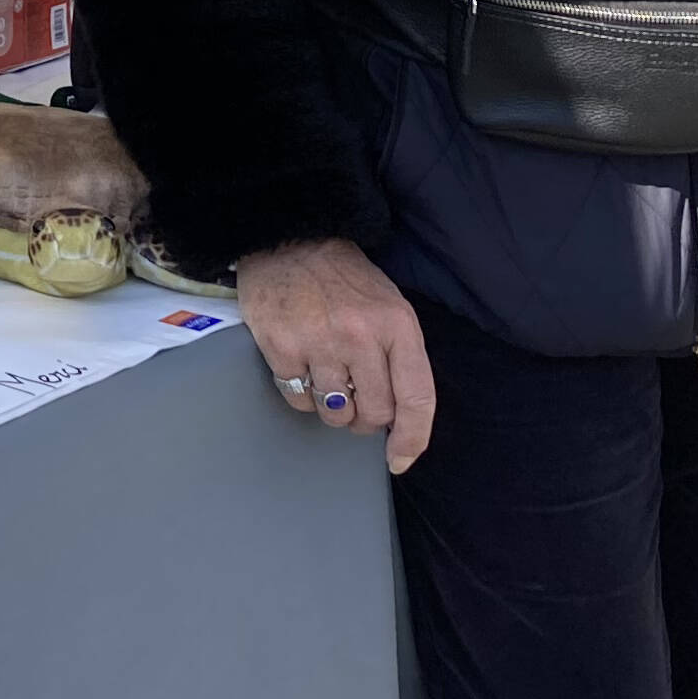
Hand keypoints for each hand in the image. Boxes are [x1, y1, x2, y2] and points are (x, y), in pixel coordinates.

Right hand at [234, 237, 436, 473]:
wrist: (287, 239)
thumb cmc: (343, 279)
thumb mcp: (389, 307)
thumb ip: (399, 357)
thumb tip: (398, 420)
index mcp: (397, 325)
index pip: (417, 397)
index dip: (412, 438)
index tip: (400, 459)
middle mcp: (362, 335)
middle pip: (374, 412)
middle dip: (366, 418)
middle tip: (356, 403)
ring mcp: (319, 341)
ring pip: (335, 412)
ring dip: (334, 409)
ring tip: (328, 382)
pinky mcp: (280, 345)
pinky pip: (298, 399)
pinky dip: (302, 394)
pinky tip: (302, 368)